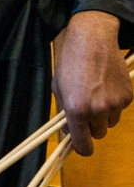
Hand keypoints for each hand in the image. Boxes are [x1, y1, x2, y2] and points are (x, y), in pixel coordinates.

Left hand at [52, 11, 132, 155]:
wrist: (92, 39)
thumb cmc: (71, 61)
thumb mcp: (59, 87)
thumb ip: (63, 114)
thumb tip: (67, 135)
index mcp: (77, 110)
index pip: (83, 146)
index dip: (80, 146)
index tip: (79, 142)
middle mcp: (97, 110)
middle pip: (97, 134)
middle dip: (91, 126)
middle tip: (85, 108)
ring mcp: (115, 103)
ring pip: (109, 123)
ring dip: (103, 115)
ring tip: (95, 93)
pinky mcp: (127, 96)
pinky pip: (120, 110)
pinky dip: (113, 103)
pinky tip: (105, 85)